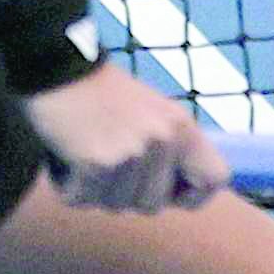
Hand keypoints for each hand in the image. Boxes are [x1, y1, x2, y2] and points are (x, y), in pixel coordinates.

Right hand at [26, 62, 224, 211]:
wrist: (59, 67)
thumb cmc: (103, 95)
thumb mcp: (154, 113)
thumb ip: (170, 150)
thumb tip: (180, 193)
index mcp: (183, 127)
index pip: (215, 179)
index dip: (192, 196)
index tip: (169, 193)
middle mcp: (163, 140)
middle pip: (153, 205)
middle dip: (127, 194)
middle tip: (108, 161)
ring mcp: (131, 153)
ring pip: (116, 206)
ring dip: (96, 190)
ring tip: (87, 152)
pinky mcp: (98, 163)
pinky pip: (82, 200)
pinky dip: (69, 187)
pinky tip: (68, 157)